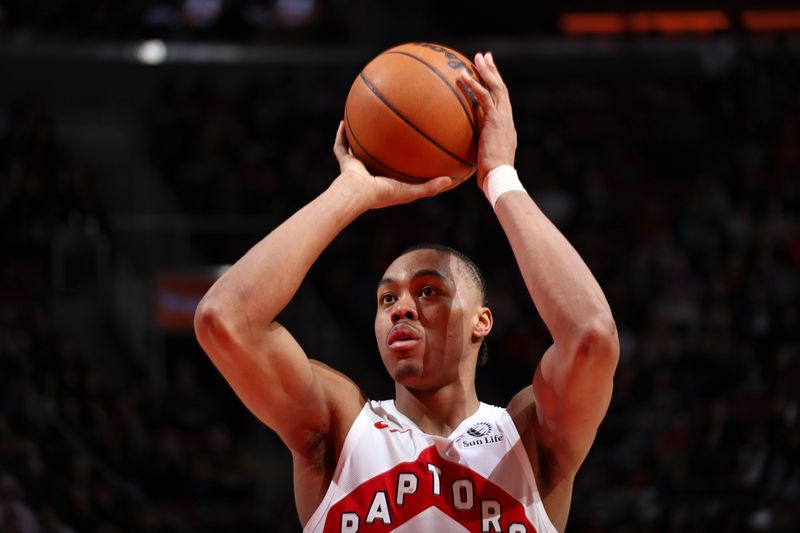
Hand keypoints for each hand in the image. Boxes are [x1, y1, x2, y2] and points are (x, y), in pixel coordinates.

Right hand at [332, 121, 451, 208]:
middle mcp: (370, 174)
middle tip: (387, 133)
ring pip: (355, 150)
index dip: (399, 163)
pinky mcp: (345, 163)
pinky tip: (343, 121)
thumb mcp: (411, 191)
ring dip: (358, 138)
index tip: (409, 151)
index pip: (393, 171)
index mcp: (384, 182)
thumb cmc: (384, 194)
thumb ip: (430, 187)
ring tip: (362, 122)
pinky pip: (340, 146)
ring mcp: (356, 168)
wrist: (359, 194)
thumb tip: (450, 180)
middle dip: (379, 147)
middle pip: (374, 157)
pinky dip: (340, 135)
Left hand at [459, 52, 517, 187]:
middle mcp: (507, 119)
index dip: (496, 85)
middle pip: (501, 88)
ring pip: (496, 88)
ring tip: (476, 58)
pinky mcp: (495, 121)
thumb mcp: (485, 159)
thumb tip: (466, 152)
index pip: (502, 101)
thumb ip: (479, 149)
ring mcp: (503, 118)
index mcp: (506, 126)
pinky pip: (484, 98)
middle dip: (493, 71)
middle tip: (484, 56)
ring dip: (486, 71)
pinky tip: (464, 76)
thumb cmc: (491, 176)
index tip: (489, 74)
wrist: (499, 178)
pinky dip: (474, 85)